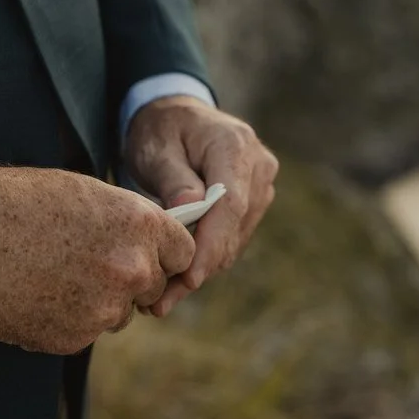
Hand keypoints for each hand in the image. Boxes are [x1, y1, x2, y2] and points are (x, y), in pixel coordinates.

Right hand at [0, 167, 195, 354]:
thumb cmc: (14, 203)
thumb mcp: (85, 194)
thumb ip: (127, 222)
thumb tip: (150, 243)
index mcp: (141, 225)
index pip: (183, 253)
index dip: (163, 255)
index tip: (147, 255)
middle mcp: (133, 268)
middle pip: (153, 287)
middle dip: (130, 281)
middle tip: (88, 266)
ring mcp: (105, 308)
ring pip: (118, 314)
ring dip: (97, 303)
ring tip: (52, 277)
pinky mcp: (74, 338)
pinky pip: (84, 334)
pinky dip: (65, 322)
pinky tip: (33, 296)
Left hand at [124, 96, 278, 315]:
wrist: (179, 117)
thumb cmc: (162, 130)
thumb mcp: (156, 148)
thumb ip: (173, 178)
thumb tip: (190, 210)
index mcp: (234, 145)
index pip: (231, 203)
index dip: (211, 244)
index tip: (189, 277)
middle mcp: (259, 166)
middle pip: (235, 227)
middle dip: (201, 266)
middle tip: (160, 301)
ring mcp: (262, 185)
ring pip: (236, 239)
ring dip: (203, 268)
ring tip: (164, 297)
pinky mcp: (257, 202)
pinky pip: (234, 238)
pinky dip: (208, 259)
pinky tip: (180, 279)